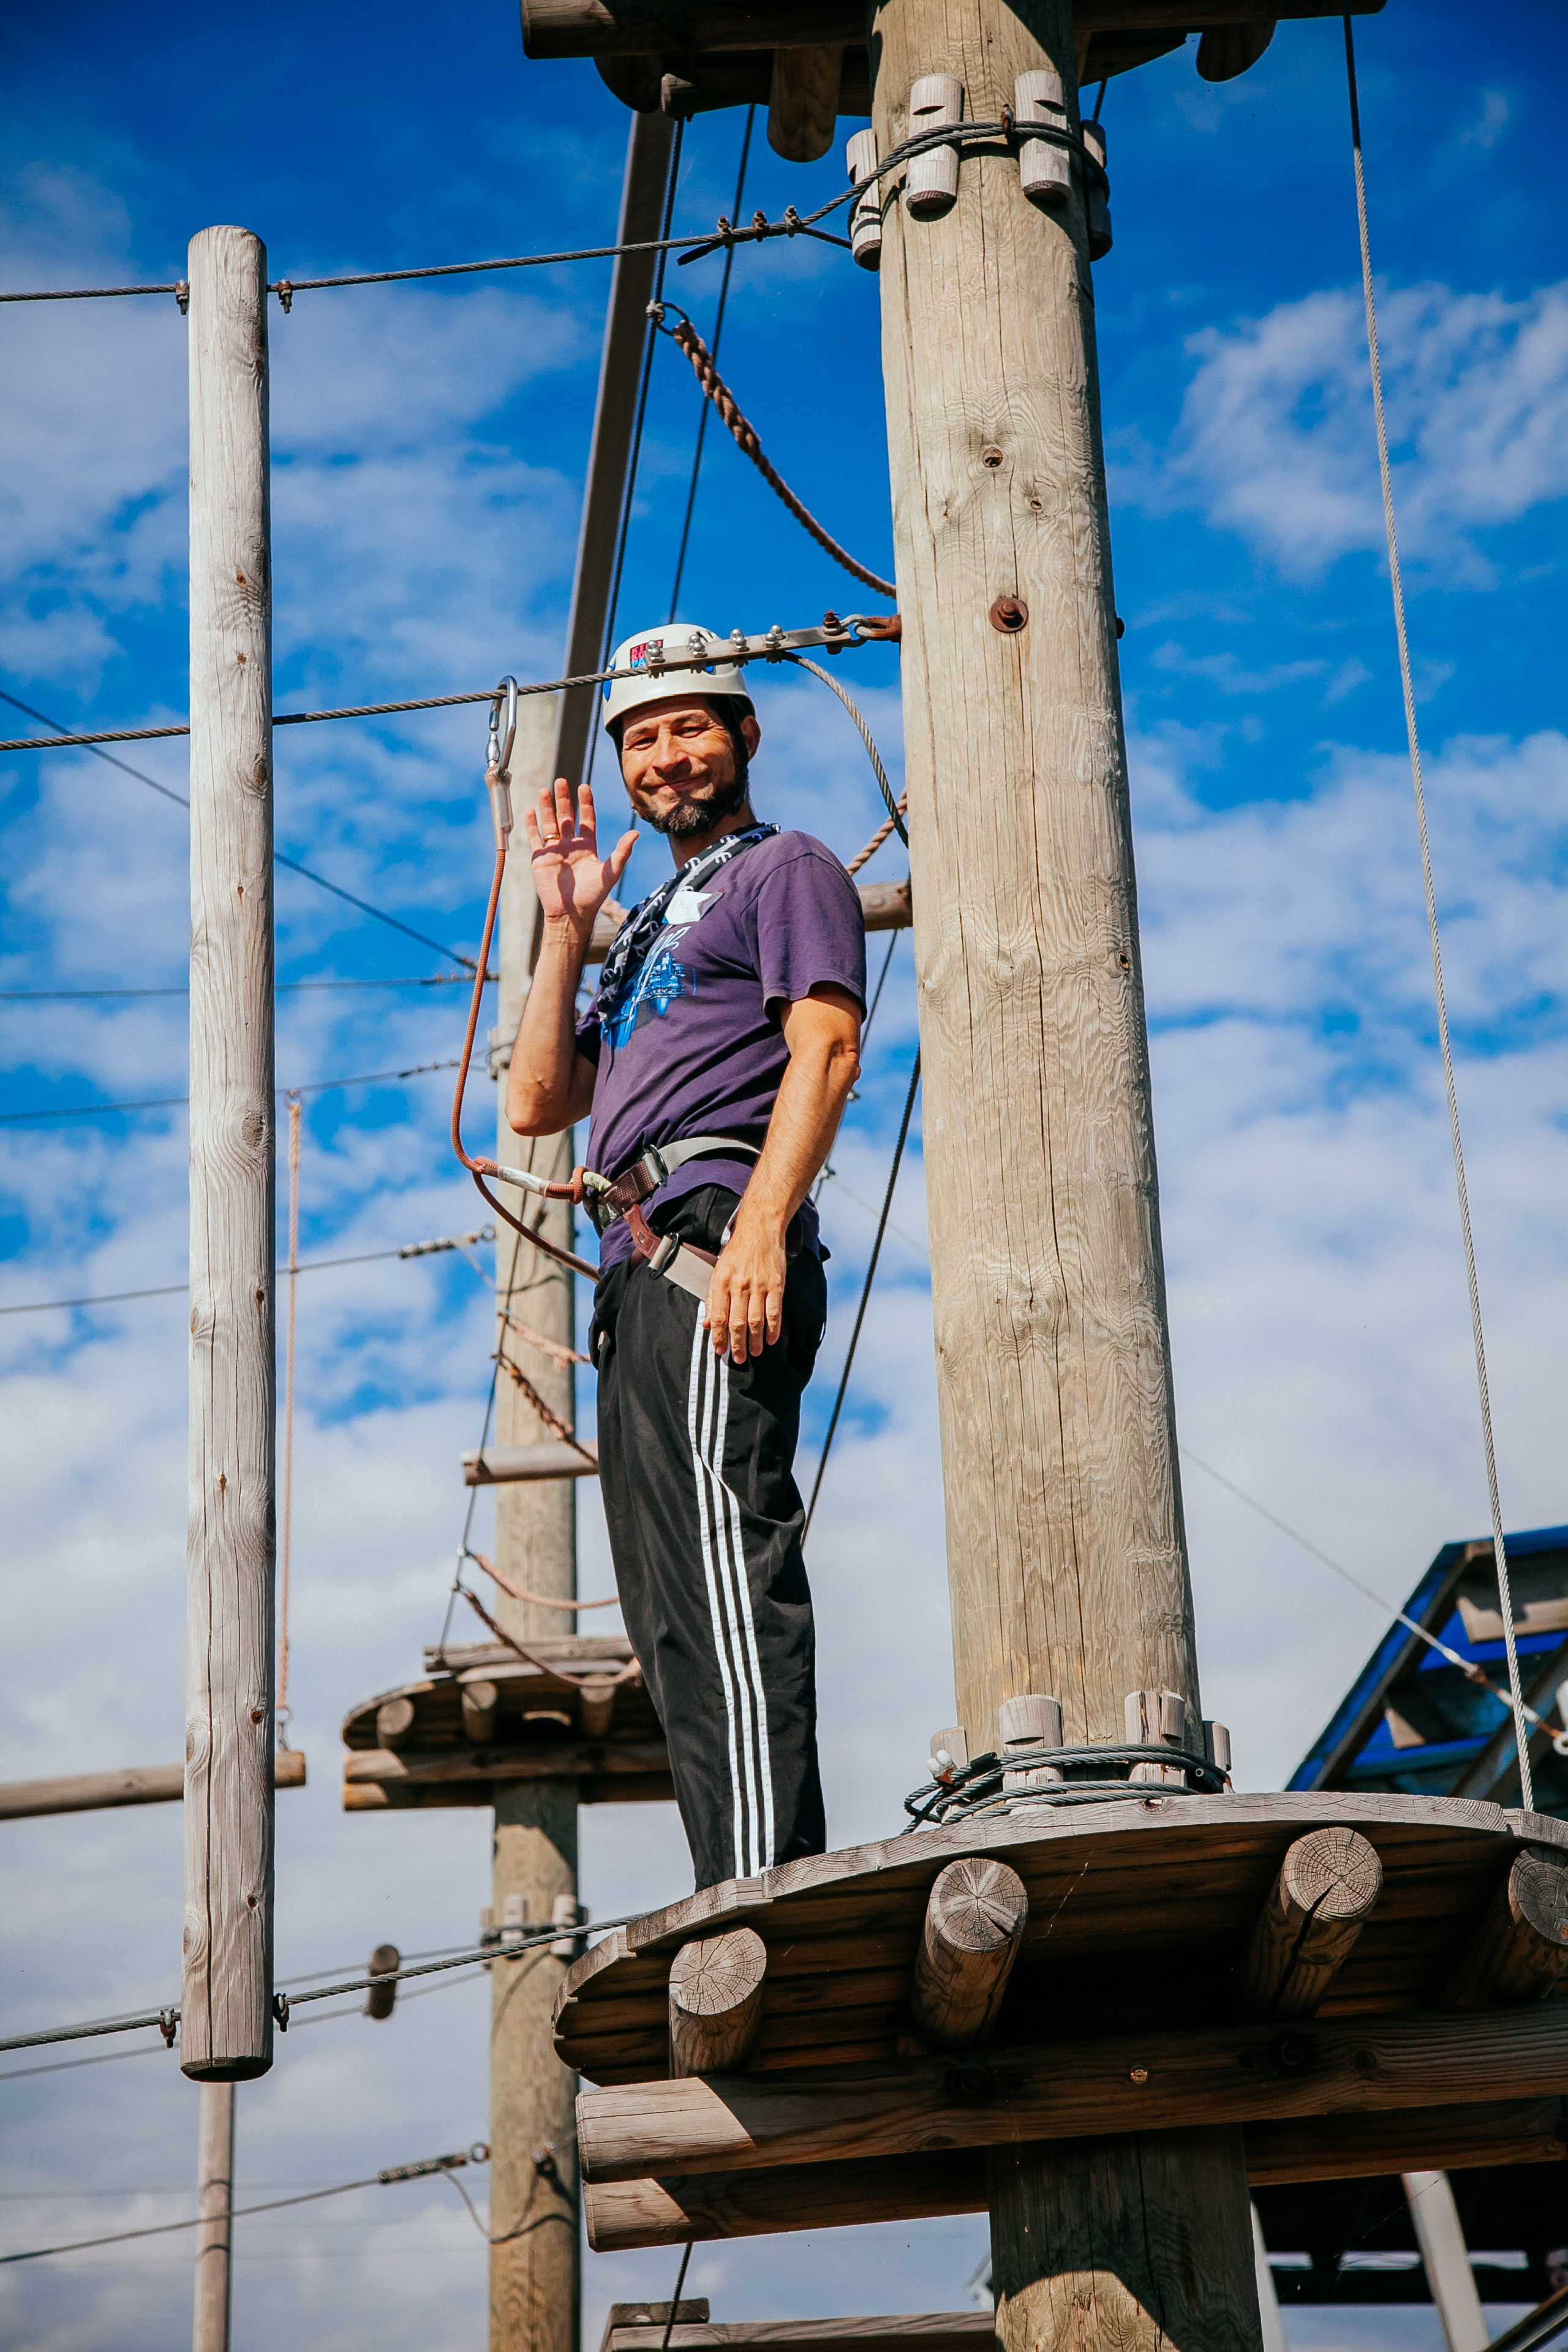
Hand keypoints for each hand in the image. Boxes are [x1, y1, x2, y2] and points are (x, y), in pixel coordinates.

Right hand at [525, 777, 635, 937]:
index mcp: (588, 847)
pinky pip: (535, 838)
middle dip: (564, 799)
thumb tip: (636, 833)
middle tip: (561, 781)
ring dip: (547, 807)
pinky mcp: (540, 859)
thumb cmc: (593, 897)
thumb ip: (622, 853)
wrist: (571, 915)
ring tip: (544, 789)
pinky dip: (532, 825)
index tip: (584, 786)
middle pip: (566, 817)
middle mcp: (571, 846)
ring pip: (549, 824)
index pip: (587, 819)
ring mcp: (555, 851)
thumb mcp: (610, 873)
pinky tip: (531, 811)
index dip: (586, 803)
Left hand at [704, 1219, 786, 1363]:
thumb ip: (712, 1299)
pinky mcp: (776, 1285)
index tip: (718, 1351)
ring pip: (755, 1320)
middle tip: (738, 1358)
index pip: (718, 1317)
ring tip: (754, 1352)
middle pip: (737, 1323)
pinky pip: (774, 1312)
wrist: (759, 1231)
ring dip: (755, 1340)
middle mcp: (739, 1285)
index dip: (718, 1337)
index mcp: (721, 1283)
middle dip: (737, 1344)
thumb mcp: (718, 1272)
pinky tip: (771, 1339)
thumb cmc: (737, 1253)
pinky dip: (773, 1328)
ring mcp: (759, 1286)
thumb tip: (707, 1323)